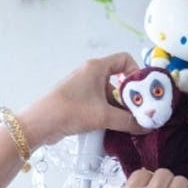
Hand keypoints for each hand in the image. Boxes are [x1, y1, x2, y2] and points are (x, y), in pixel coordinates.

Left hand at [19, 53, 144, 146]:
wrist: (40, 124)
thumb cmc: (71, 111)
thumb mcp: (104, 116)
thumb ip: (129, 121)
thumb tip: (147, 126)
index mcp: (97, 67)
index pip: (125, 59)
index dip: (136, 73)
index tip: (141, 91)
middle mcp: (90, 73)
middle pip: (119, 80)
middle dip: (130, 96)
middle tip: (139, 112)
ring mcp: (83, 87)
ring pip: (109, 94)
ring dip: (119, 108)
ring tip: (127, 124)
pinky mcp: (78, 101)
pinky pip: (100, 103)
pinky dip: (108, 113)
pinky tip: (113, 127)